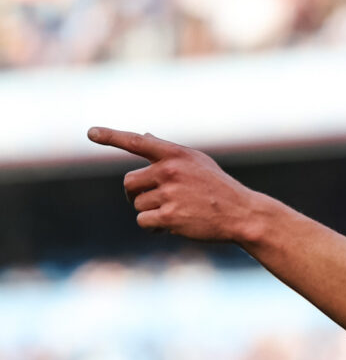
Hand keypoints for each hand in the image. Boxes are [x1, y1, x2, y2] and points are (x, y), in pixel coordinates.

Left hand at [87, 127, 257, 241]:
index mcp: (177, 155)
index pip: (137, 142)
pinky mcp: (169, 216)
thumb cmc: (219, 188)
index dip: (112, 136)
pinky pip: (144, 221)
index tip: (90, 132)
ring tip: (176, 212)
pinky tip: (172, 224)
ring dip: (151, 211)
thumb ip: (169, 153)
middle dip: (137, 193)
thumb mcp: (198, 163)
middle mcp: (170, 171)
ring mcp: (169, 194)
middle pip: (129, 182)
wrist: (242, 214)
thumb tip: (144, 137)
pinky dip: (154, 226)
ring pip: (137, 204)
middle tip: (155, 199)